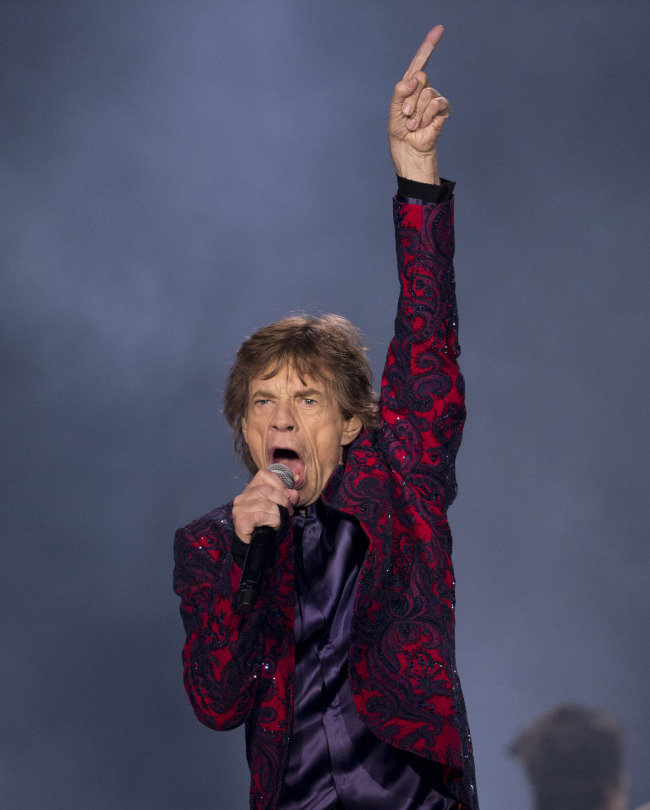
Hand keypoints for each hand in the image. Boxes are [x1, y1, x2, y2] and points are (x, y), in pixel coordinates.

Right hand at [232, 469, 298, 543]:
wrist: (253, 542)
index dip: (279, 483)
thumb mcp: (279, 507)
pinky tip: (275, 525)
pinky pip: (261, 516)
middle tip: (288, 510)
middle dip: (282, 500)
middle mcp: (243, 496)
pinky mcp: (241, 520)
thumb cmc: (266, 522)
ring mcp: (240, 508)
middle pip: (266, 490)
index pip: (264, 474)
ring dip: (278, 513)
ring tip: (281, 519)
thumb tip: (294, 493)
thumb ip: (288, 498)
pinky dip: (273, 520)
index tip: (287, 496)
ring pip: (265, 504)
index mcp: (251, 488)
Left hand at [388, 25, 449, 183]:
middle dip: (409, 99)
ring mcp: (433, 99)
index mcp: (409, 87)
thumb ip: (400, 93)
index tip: (440, 29)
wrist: (410, 152)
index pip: (419, 62)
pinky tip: (423, 126)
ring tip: (413, 125)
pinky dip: (427, 116)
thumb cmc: (400, 134)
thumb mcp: (393, 112)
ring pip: (426, 93)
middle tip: (405, 116)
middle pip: (420, 78)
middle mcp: (423, 90)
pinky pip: (437, 103)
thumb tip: (414, 78)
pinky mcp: (442, 110)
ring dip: (417, 112)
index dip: (429, 46)